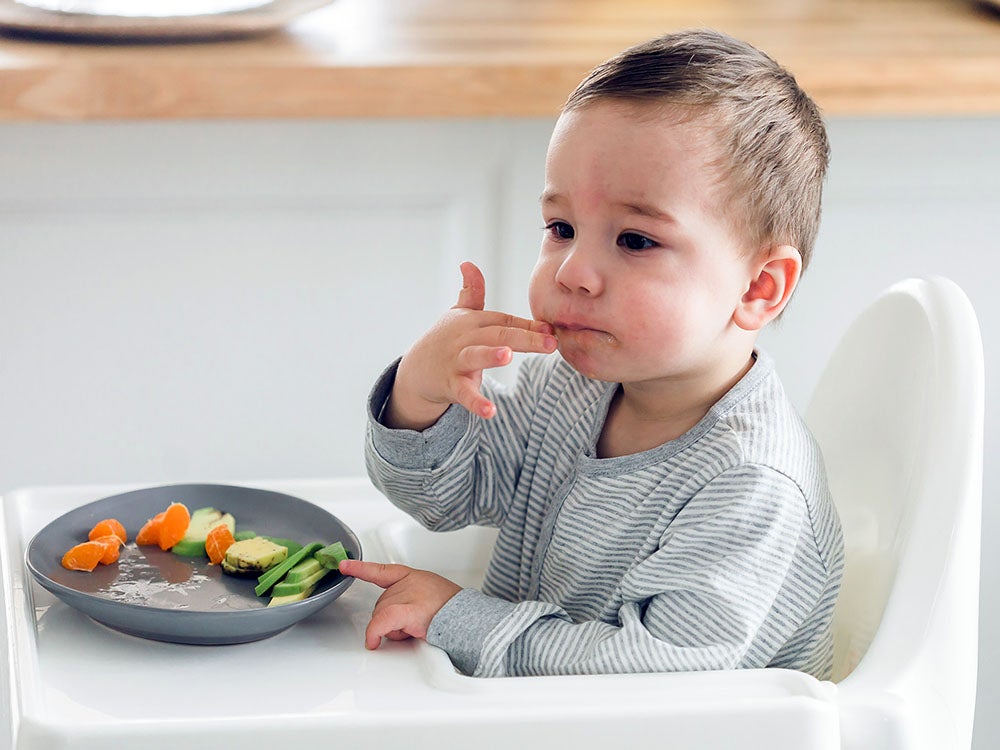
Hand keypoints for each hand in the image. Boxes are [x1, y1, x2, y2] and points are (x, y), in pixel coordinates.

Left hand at [339, 559, 462, 649]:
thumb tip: (391, 623)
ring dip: (391, 630)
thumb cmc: (454, 612)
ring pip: (381, 616)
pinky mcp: (410, 611)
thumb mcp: (429, 598)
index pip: (381, 571)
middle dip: (388, 620)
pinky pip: (383, 621)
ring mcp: (409, 596)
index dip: (360, 568)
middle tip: (411, 626)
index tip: (343, 565)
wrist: (470, 619)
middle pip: (380, 604)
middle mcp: (408, 583)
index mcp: (413, 577)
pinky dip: (375, 632)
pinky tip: (373, 640)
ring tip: (415, 631)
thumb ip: (407, 602)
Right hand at [385, 261, 556, 430]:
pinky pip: (464, 394)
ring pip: (475, 356)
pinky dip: (476, 403)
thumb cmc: (445, 341)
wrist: (416, 371)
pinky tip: (491, 411)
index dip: (529, 325)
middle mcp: (465, 337)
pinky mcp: (449, 384)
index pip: (506, 321)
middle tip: (551, 343)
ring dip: (491, 355)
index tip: (552, 330)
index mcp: (474, 321)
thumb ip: (471, 292)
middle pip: (498, 335)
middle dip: (525, 338)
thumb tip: (468, 263)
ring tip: (507, 355)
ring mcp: (456, 360)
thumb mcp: (458, 315)